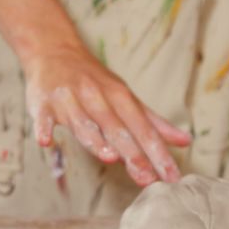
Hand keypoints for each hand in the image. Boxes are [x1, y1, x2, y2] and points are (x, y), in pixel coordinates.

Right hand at [22, 44, 191, 185]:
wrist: (53, 50)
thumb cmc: (94, 81)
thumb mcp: (126, 97)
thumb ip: (154, 123)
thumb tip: (186, 141)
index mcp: (119, 96)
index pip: (142, 128)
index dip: (157, 152)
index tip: (171, 176)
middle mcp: (96, 96)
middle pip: (116, 128)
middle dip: (133, 153)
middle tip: (147, 179)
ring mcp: (68, 98)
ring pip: (82, 122)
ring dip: (95, 139)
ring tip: (110, 158)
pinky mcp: (42, 102)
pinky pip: (42, 116)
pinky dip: (43, 127)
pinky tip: (47, 141)